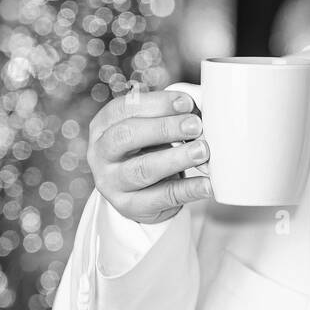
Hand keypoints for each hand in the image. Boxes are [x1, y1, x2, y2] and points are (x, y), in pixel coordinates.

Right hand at [87, 89, 212, 224]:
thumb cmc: (148, 150)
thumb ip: (168, 117)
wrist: (140, 193)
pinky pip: (163, 197)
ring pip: (143, 169)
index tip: (186, 102)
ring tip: (203, 151)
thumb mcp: (150, 129)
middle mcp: (101, 154)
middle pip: (126, 136)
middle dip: (164, 128)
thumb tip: (198, 110)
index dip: (156, 103)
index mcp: (103, 127)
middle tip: (195, 125)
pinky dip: (189, 189)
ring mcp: (112, 183)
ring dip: (176, 158)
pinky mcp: (131, 207)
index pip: (123, 108)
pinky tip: (208, 183)